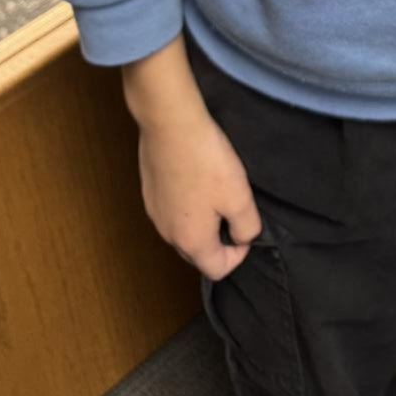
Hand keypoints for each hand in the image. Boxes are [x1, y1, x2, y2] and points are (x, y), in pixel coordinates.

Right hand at [137, 102, 263, 279]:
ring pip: (184, 230)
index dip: (239, 254)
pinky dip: (186, 205)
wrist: (171, 124)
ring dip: (202, 221)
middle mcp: (167, 235)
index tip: (246, 225)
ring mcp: (154, 214)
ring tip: (216, 191)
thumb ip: (246, 226)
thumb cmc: (207, 162)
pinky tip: (196, 177)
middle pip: (198, 253)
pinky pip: (172, 211)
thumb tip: (241, 238)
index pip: (217, 270)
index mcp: (191, 242)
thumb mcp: (239, 196)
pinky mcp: (148, 193)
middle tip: (233, 208)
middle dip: (219, 239)